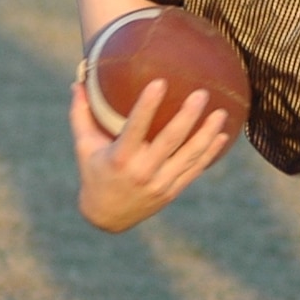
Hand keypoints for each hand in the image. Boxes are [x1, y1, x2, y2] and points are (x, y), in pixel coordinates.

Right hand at [70, 79, 229, 232]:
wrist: (107, 216)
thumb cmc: (94, 173)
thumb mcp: (84, 146)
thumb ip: (81, 114)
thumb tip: (77, 82)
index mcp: (120, 157)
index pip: (136, 127)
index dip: (147, 105)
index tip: (160, 82)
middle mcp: (142, 171)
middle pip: (170, 140)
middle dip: (187, 116)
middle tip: (201, 93)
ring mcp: (160, 183)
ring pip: (189, 155)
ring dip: (207, 133)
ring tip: (221, 112)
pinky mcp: (172, 191)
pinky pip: (195, 169)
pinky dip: (210, 152)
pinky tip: (222, 135)